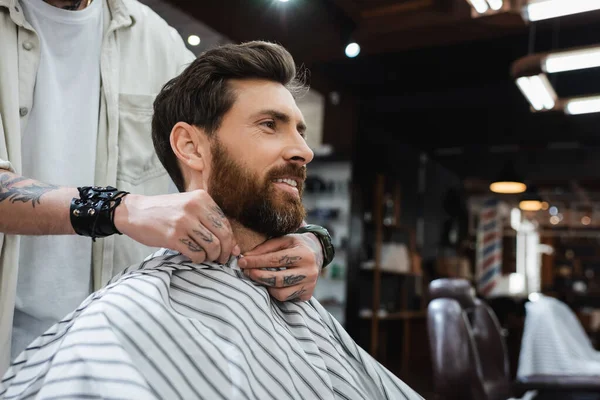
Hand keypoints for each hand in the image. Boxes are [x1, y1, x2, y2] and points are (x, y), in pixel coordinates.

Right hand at [114, 190, 239, 262]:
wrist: (134, 212)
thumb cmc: (164, 211)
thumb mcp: (188, 205)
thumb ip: (208, 220)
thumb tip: (233, 246)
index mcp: (202, 198)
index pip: (225, 223)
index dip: (230, 240)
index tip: (228, 250)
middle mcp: (195, 207)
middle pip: (223, 236)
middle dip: (225, 252)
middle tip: (221, 259)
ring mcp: (184, 221)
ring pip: (212, 246)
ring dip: (212, 257)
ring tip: (206, 258)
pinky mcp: (173, 236)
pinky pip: (196, 253)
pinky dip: (199, 259)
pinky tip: (194, 257)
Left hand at [238, 233, 323, 301]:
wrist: (317, 253)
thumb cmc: (296, 245)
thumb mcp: (283, 240)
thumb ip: (265, 247)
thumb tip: (246, 257)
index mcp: (304, 254)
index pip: (275, 260)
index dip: (256, 261)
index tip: (242, 261)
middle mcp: (309, 272)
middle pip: (278, 279)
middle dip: (258, 276)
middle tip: (246, 272)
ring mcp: (309, 285)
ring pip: (281, 293)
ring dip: (265, 286)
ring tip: (258, 277)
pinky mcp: (307, 295)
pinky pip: (286, 298)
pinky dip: (274, 292)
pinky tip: (270, 284)